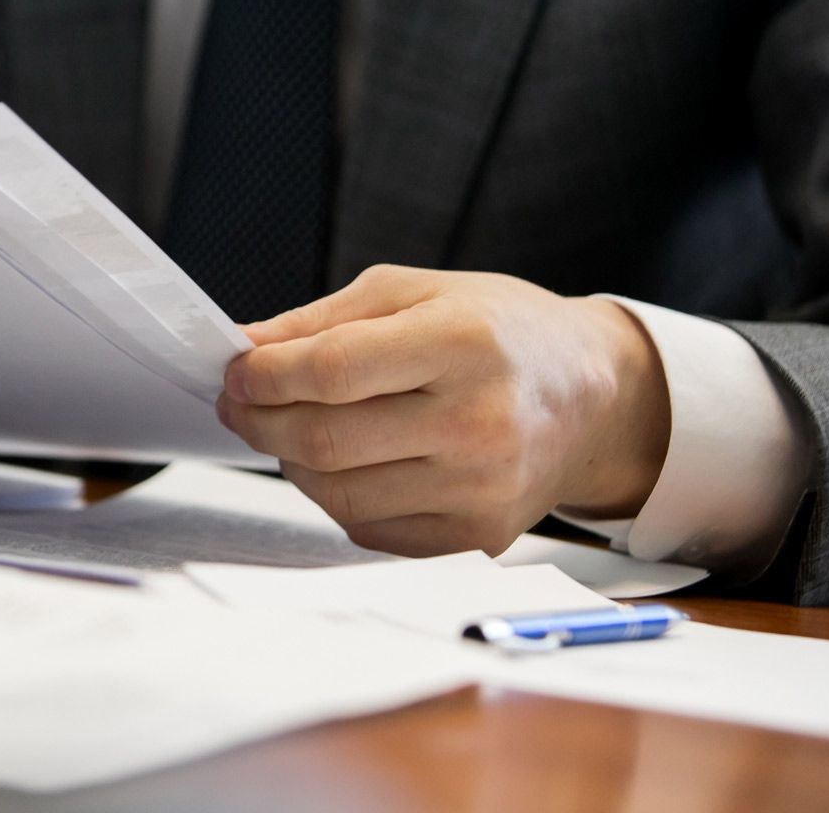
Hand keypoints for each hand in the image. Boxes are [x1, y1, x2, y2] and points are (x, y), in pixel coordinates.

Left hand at [215, 266, 669, 555]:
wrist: (592, 396)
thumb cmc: (499, 332)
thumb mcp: (416, 292)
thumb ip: (324, 321)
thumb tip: (245, 348)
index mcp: (462, 344)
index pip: (334, 370)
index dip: (267, 375)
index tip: (237, 372)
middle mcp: (477, 422)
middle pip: (326, 440)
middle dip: (261, 422)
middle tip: (241, 404)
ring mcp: (480, 489)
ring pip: (338, 493)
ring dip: (292, 462)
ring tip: (292, 430)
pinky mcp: (477, 536)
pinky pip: (370, 528)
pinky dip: (336, 496)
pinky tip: (343, 463)